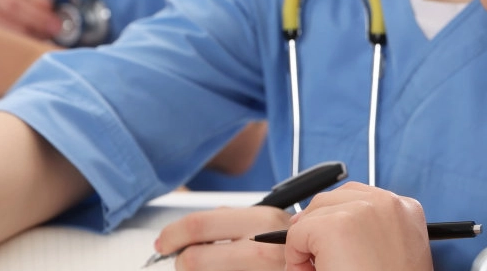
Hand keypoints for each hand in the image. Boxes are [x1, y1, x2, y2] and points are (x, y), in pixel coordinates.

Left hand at [155, 206, 290, 269]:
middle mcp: (262, 249)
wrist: (323, 267)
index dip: (172, 235)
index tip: (164, 242)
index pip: (198, 225)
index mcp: (261, 221)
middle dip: (181, 262)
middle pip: (193, 260)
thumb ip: (230, 221)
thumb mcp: (268, 222)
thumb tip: (189, 231)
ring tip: (211, 269)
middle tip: (181, 261)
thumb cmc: (294, 245)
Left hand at [281, 183, 431, 270]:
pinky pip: (297, 232)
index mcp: (405, 210)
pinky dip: (296, 254)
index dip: (337, 221)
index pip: (358, 198)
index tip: (333, 244)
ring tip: (320, 269)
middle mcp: (386, 204)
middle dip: (319, 226)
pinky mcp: (335, 226)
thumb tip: (326, 220)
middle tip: (320, 259)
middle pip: (332, 199)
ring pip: (313, 215)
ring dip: (309, 242)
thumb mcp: (388, 252)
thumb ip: (367, 232)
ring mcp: (361, 210)